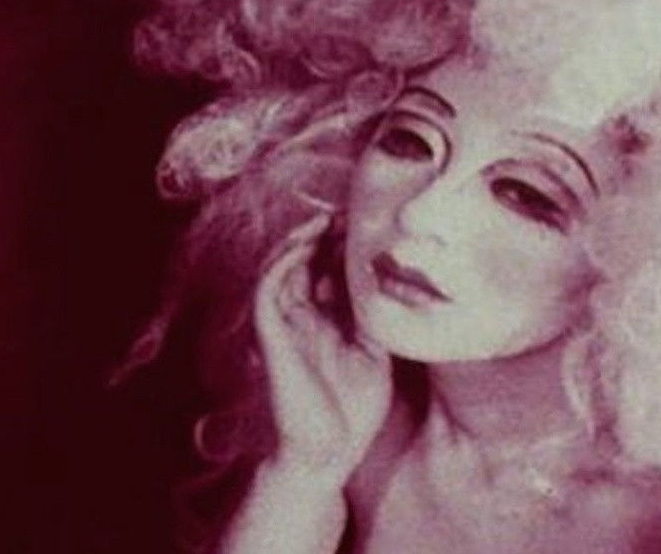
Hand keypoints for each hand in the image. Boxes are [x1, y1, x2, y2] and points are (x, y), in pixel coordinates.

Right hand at [253, 214, 392, 483]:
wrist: (329, 454)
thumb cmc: (353, 410)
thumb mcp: (376, 352)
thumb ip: (374, 317)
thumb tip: (392, 281)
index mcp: (325, 321)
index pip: (327, 269)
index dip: (342, 243)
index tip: (367, 217)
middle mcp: (301, 318)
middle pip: (305, 261)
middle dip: (323, 233)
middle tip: (348, 206)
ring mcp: (284, 326)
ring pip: (281, 267)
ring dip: (300, 239)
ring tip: (326, 217)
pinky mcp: (270, 337)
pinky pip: (268, 290)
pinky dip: (282, 263)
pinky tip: (305, 245)